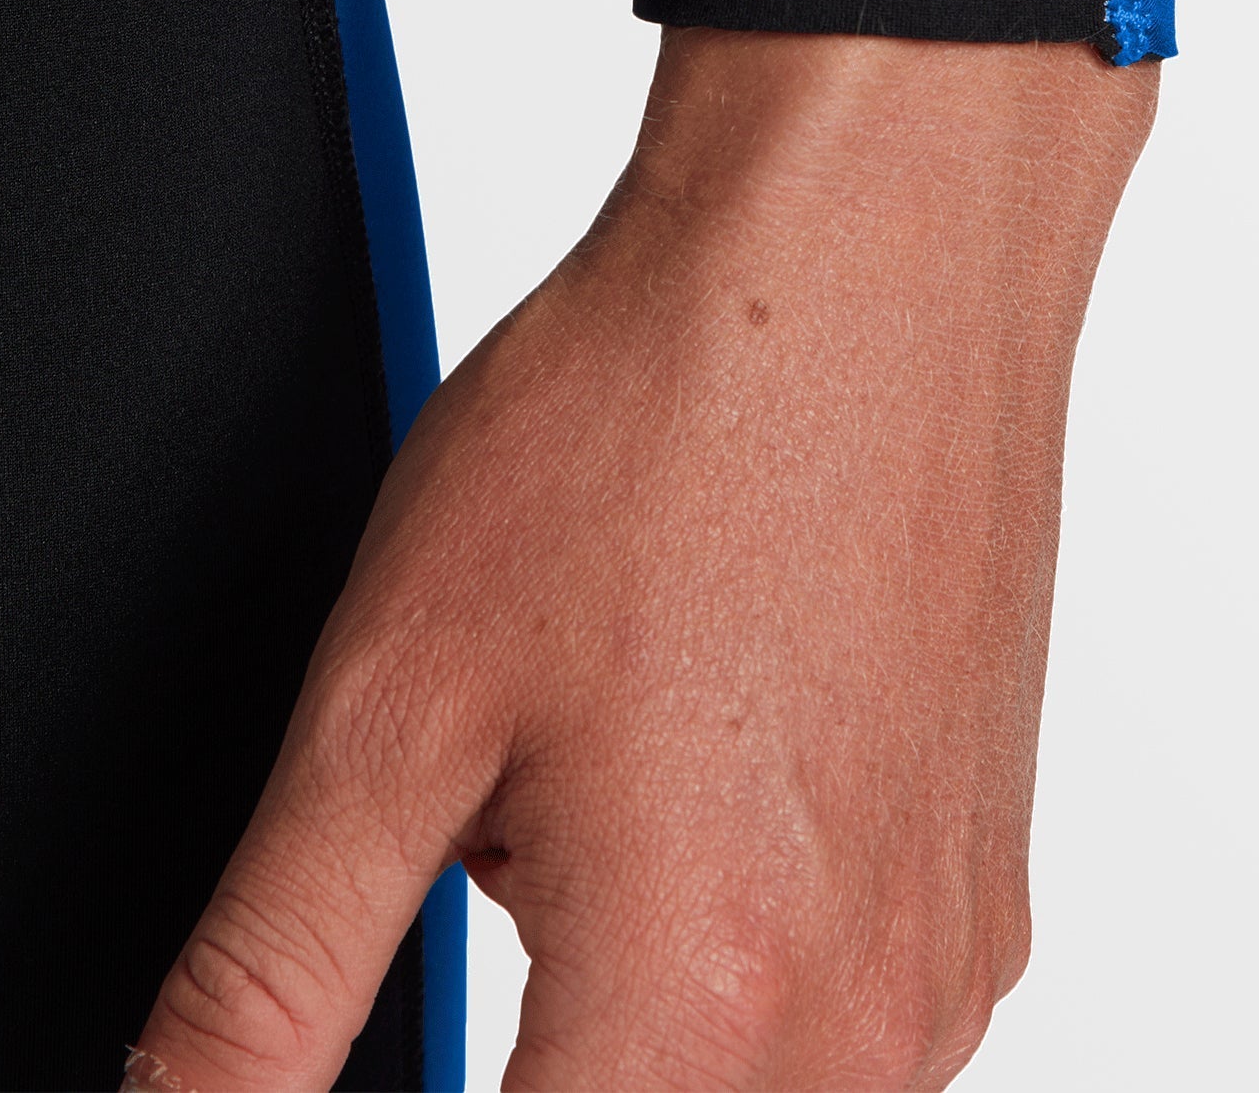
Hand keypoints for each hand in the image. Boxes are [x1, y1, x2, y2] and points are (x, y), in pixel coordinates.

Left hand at [131, 28, 1156, 1090]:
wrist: (861, 249)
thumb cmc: (657, 423)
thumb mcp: (389, 705)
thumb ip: (268, 982)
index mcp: (693, 1009)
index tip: (400, 955)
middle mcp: (859, 1028)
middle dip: (529, 1050)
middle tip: (501, 831)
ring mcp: (948, 962)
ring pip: (744, 1089)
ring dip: (634, 1011)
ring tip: (608, 767)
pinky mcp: (989, 890)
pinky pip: (839, 1013)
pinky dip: (738, 940)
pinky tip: (702, 753)